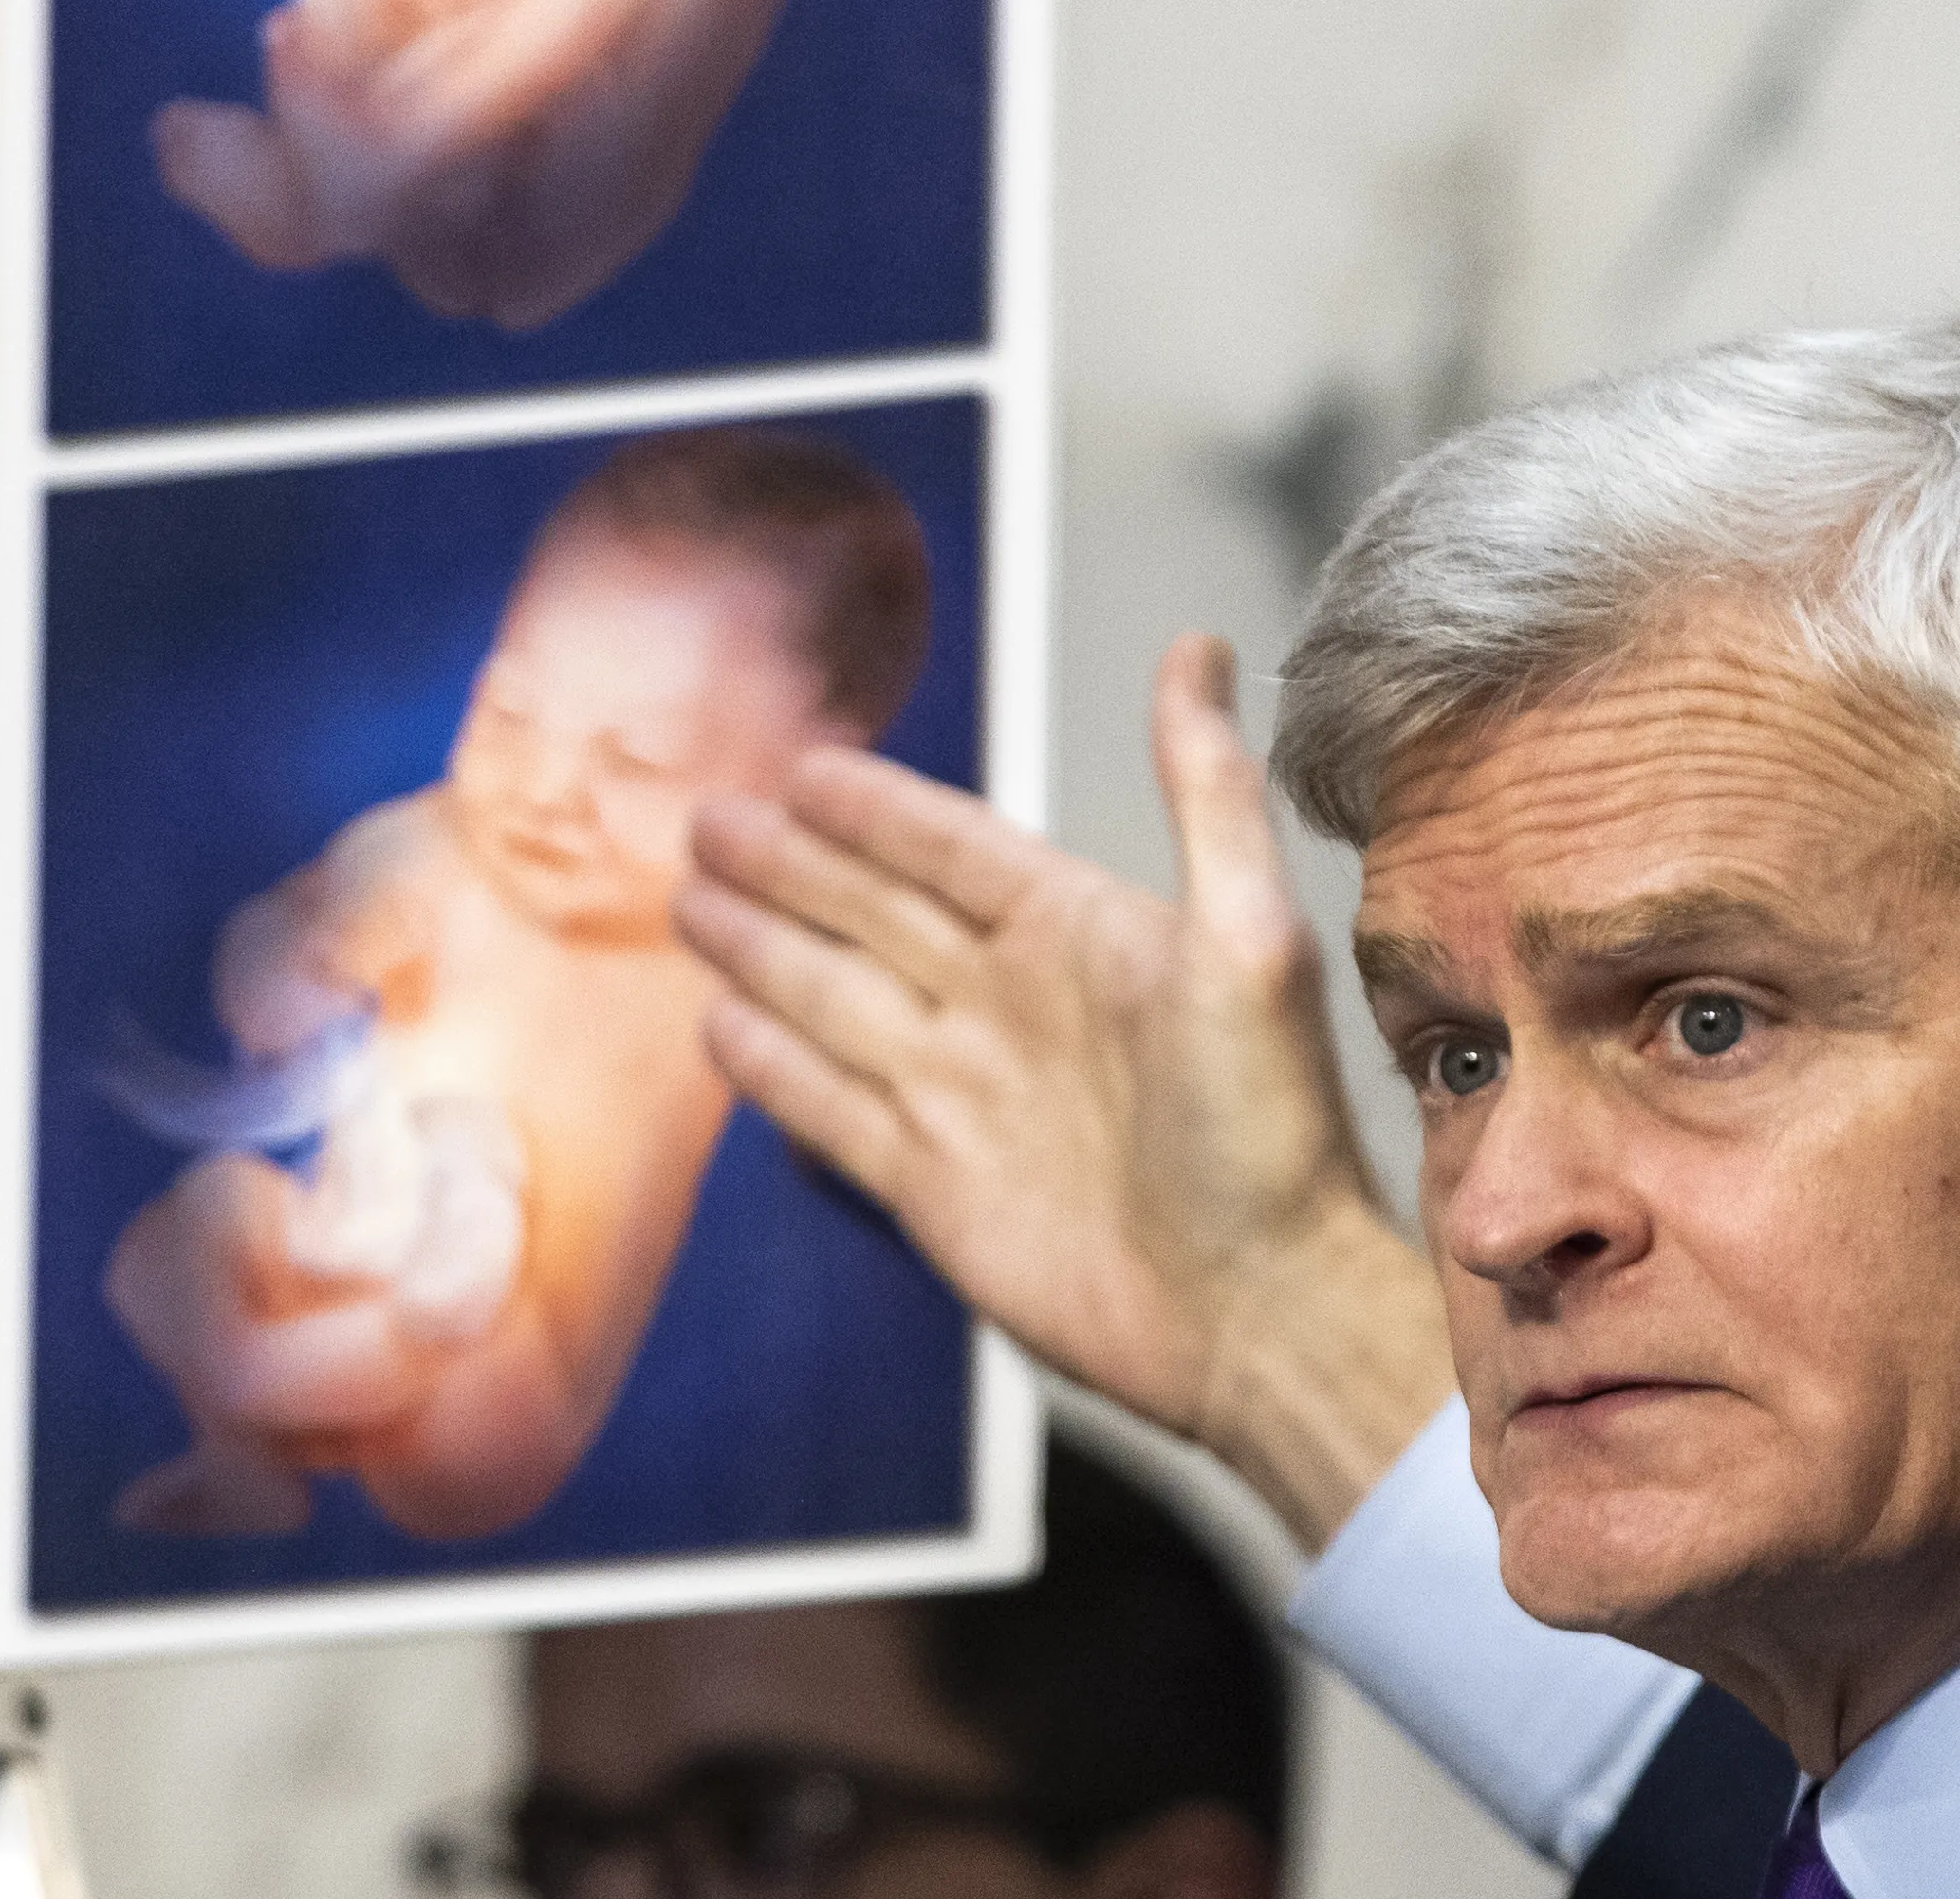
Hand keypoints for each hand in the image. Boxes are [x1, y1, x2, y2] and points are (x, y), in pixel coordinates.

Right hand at [675, 635, 1448, 1547]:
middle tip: (706, 818)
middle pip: (868, 913)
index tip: (804, 766)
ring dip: (759, 951)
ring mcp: (962, 1095)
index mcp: (1076, 934)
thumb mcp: (1246, 936)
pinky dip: (769, 1071)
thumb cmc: (1272, 1129)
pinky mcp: (928, 1186)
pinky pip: (829, 1109)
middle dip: (786, 866)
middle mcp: (1008, 1004)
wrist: (1261, 1311)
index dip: (874, 808)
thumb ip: (1205, 790)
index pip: (948, 847)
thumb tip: (1198, 648)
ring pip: (832, 999)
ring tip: (687, 904)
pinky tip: (719, 1032)